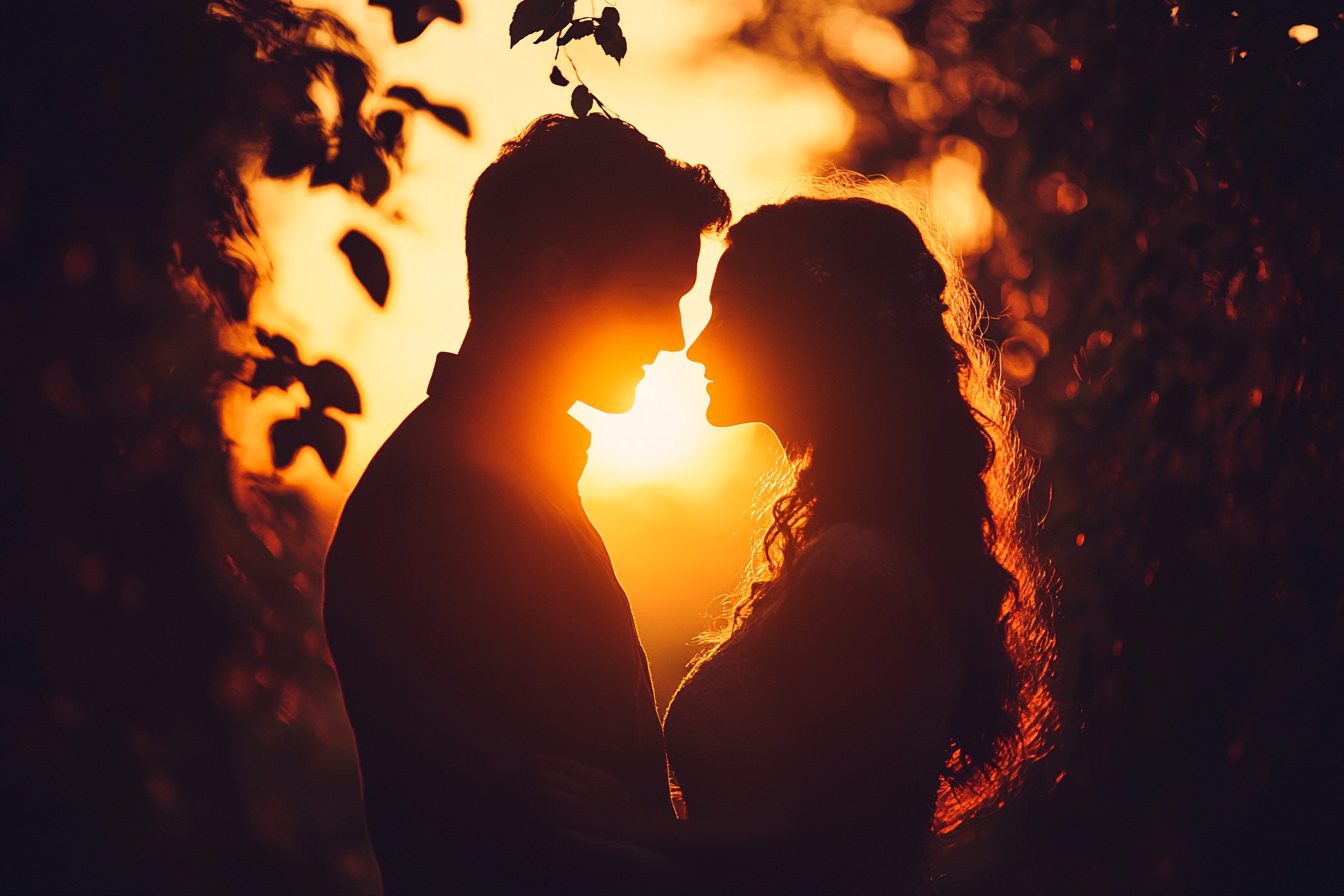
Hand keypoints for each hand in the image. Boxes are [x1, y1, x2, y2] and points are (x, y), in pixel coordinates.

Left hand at [535, 753, 655, 842]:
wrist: (637, 826)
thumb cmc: (620, 800)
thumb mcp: (606, 780)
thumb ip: (585, 773)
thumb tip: (560, 765)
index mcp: (596, 776)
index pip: (565, 764)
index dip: (547, 760)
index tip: (535, 758)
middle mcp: (589, 791)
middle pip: (555, 779)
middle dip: (538, 774)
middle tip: (526, 772)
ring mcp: (585, 809)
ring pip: (552, 797)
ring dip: (537, 791)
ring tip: (528, 787)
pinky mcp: (582, 825)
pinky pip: (557, 816)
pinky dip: (543, 811)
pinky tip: (534, 807)